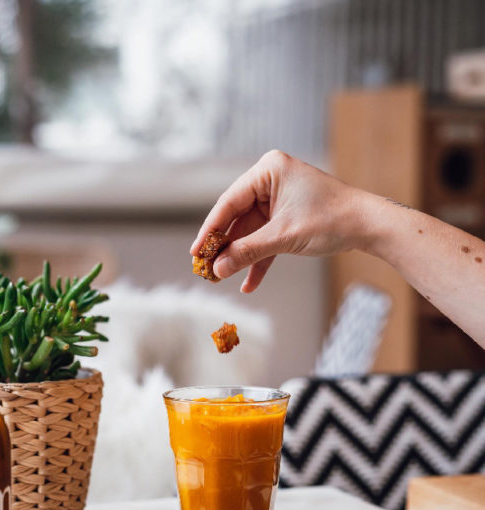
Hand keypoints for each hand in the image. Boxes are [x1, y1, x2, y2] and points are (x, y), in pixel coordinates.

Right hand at [190, 150, 365, 291]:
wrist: (367, 226)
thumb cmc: (331, 219)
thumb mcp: (283, 237)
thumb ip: (247, 252)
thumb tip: (217, 270)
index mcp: (268, 170)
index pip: (229, 202)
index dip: (210, 230)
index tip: (195, 253)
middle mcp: (270, 181)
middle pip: (237, 219)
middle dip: (225, 248)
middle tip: (205, 270)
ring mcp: (279, 199)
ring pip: (250, 233)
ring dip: (240, 258)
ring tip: (221, 279)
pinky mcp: (287, 217)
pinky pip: (266, 239)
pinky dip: (259, 260)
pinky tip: (248, 284)